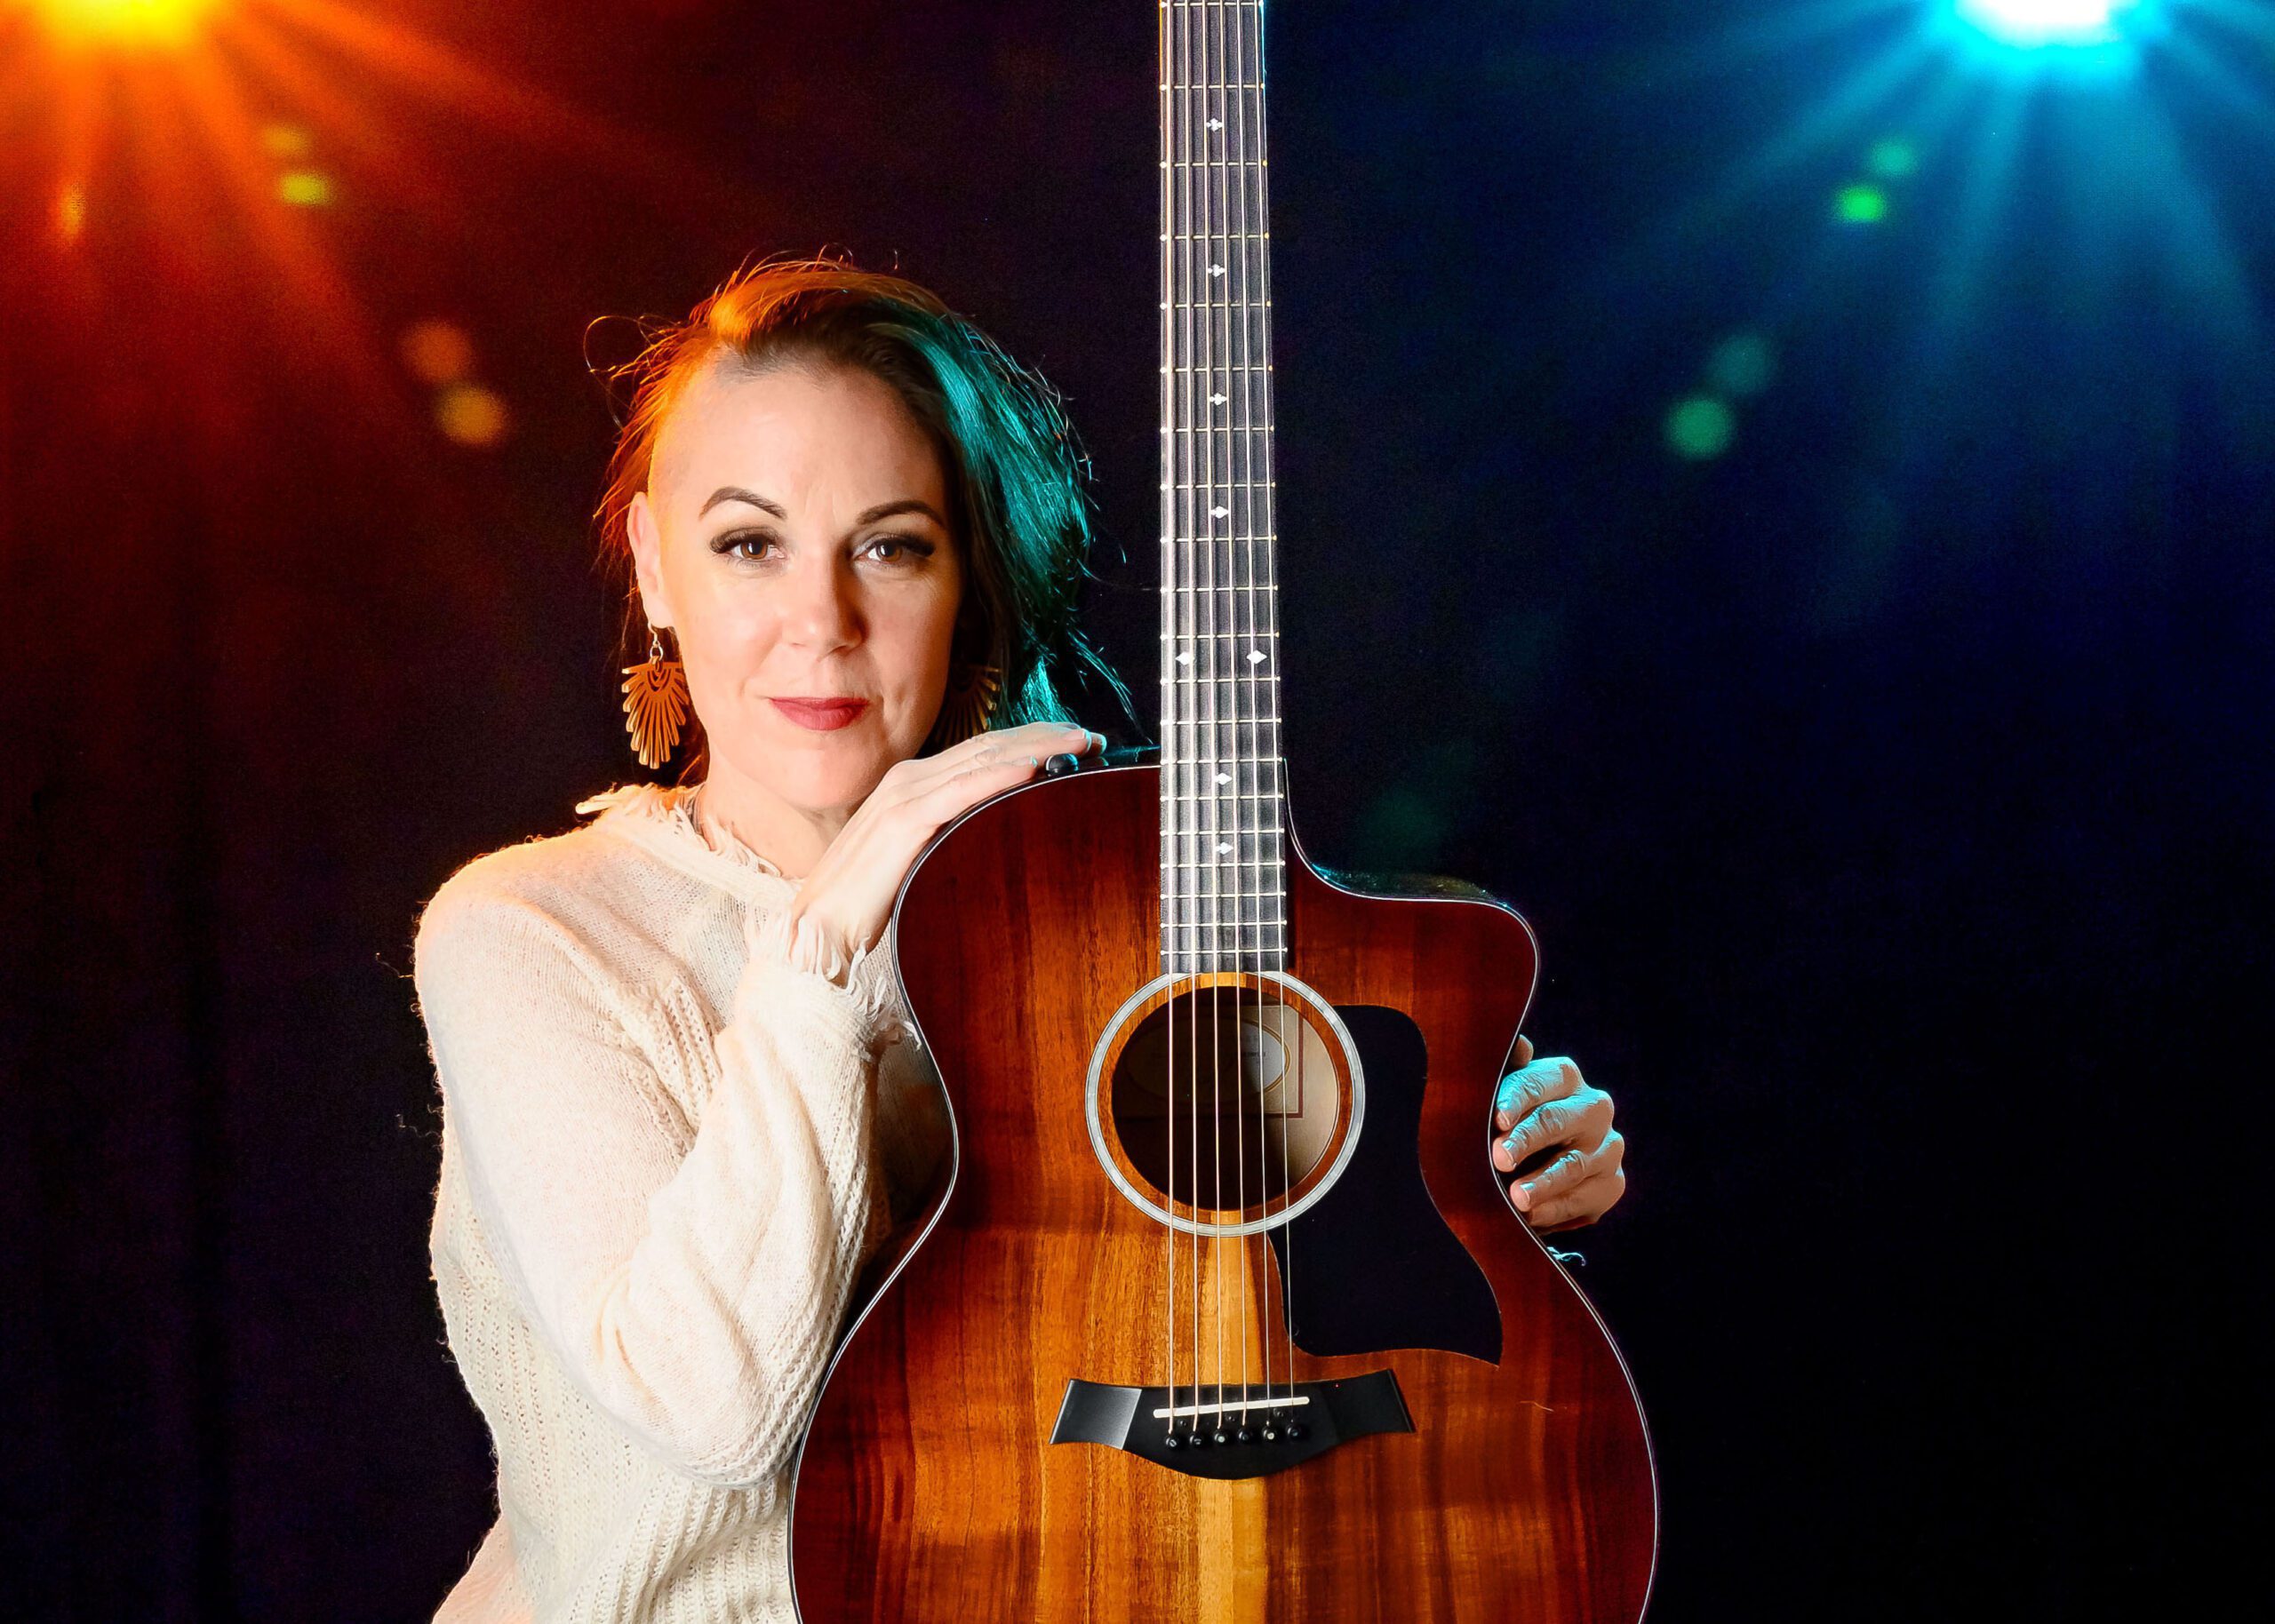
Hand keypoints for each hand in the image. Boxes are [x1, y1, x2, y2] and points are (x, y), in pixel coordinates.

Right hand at [788, 721, 1100, 962]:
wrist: (820, 934)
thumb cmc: (871, 904)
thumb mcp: (923, 858)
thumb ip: (954, 836)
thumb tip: (1001, 834)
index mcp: (915, 785)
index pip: (984, 750)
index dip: (1033, 739)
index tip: (1078, 742)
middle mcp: (909, 779)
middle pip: (990, 745)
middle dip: (1045, 736)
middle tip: (1092, 735)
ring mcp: (903, 796)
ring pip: (981, 759)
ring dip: (1035, 747)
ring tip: (1078, 743)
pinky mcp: (901, 821)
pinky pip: (959, 791)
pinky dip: (997, 777)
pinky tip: (1032, 769)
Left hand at [1488, 1036, 1624, 1232]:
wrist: (1536, 1167)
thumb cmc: (1512, 1122)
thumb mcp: (1504, 1097)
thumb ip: (1507, 1073)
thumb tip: (1518, 1043)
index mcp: (1563, 1077)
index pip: (1537, 1083)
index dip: (1515, 1099)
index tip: (1497, 1119)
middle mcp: (1594, 1107)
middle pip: (1557, 1121)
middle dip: (1526, 1141)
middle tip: (1499, 1159)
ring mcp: (1608, 1146)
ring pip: (1573, 1164)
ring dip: (1542, 1182)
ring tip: (1517, 1198)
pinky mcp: (1612, 1184)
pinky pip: (1585, 1198)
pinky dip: (1555, 1209)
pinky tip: (1531, 1216)